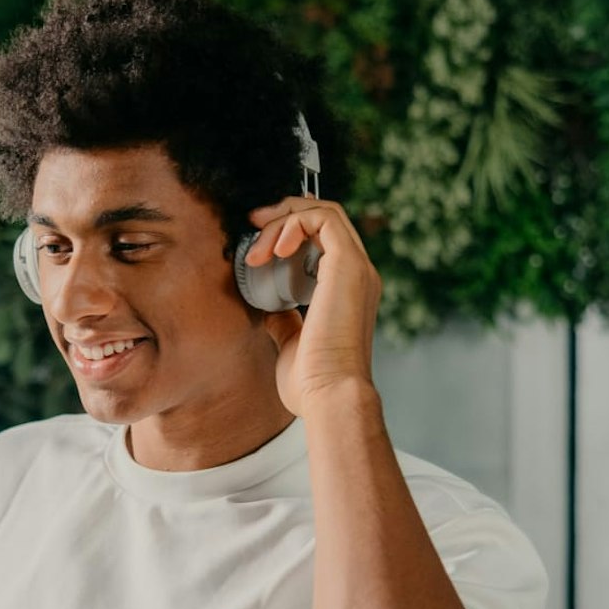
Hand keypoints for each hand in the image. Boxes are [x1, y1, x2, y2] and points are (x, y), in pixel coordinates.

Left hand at [245, 197, 381, 417]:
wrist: (329, 395)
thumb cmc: (311, 382)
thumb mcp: (291, 343)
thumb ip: (285, 322)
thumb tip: (270, 310)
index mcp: (347, 289)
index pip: (325, 239)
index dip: (290, 228)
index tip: (256, 242)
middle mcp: (357, 273)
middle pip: (325, 217)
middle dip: (283, 215)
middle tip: (251, 225)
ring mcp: (356, 268)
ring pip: (323, 213)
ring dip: (282, 221)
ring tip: (256, 252)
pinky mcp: (348, 266)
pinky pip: (323, 220)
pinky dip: (292, 225)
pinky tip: (273, 252)